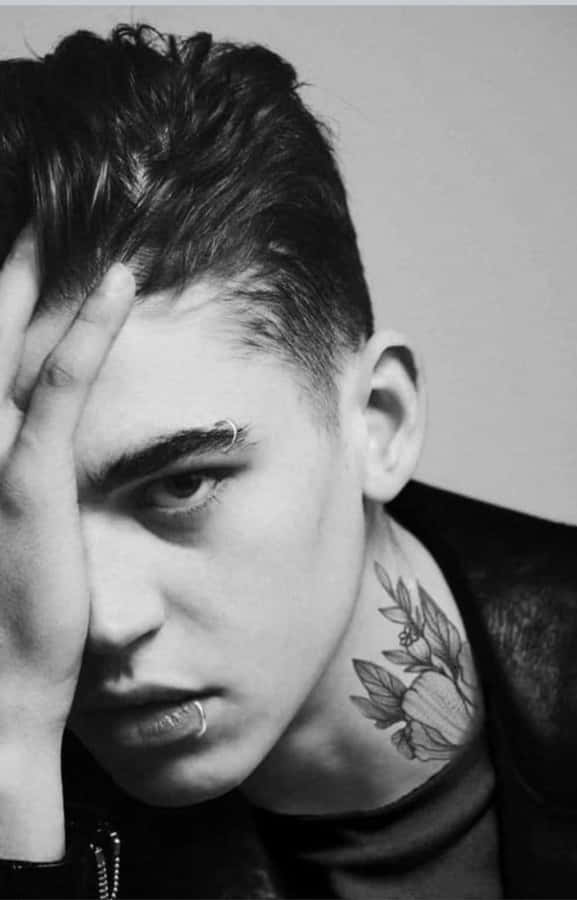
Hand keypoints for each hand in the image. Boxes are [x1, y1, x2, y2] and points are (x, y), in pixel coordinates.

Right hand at [0, 227, 135, 748]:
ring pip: (12, 341)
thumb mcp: (8, 529)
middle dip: (7, 266)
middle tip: (35, 210)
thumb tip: (40, 440)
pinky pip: (66, 386)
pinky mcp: (30, 480)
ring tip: (64, 217)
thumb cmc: (9, 616)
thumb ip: (20, 472)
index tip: (23, 250)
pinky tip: (124, 281)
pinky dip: (92, 329)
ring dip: (39, 272)